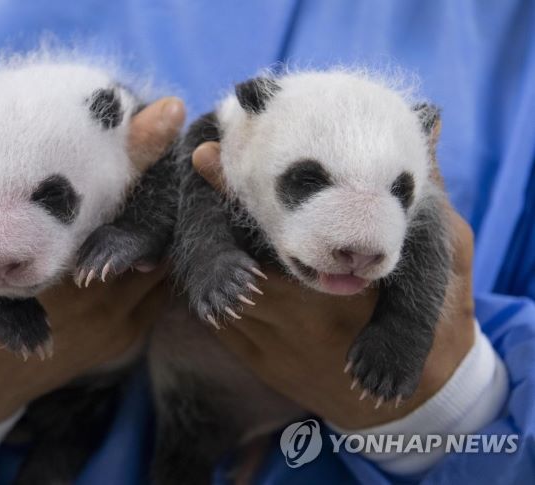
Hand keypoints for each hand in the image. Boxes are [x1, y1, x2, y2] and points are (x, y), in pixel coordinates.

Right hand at [0, 89, 184, 425]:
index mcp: (50, 269)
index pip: (113, 202)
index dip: (140, 155)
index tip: (165, 114)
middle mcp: (93, 298)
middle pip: (151, 227)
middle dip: (157, 184)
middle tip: (159, 139)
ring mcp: (116, 321)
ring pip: (162, 258)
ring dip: (160, 220)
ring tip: (155, 179)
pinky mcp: (126, 337)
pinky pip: (160, 290)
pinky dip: (157, 256)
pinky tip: (145, 229)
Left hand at [192, 141, 474, 428]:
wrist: (414, 403)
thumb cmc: (436, 324)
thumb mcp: (446, 254)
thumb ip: (427, 193)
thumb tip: (425, 122)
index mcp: (335, 290)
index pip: (271, 232)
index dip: (232, 194)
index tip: (207, 157)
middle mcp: (292, 319)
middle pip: (228, 259)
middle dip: (210, 216)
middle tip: (204, 174)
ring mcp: (269, 344)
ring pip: (217, 287)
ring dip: (208, 248)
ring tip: (205, 209)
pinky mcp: (257, 360)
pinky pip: (218, 318)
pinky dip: (215, 283)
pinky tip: (221, 257)